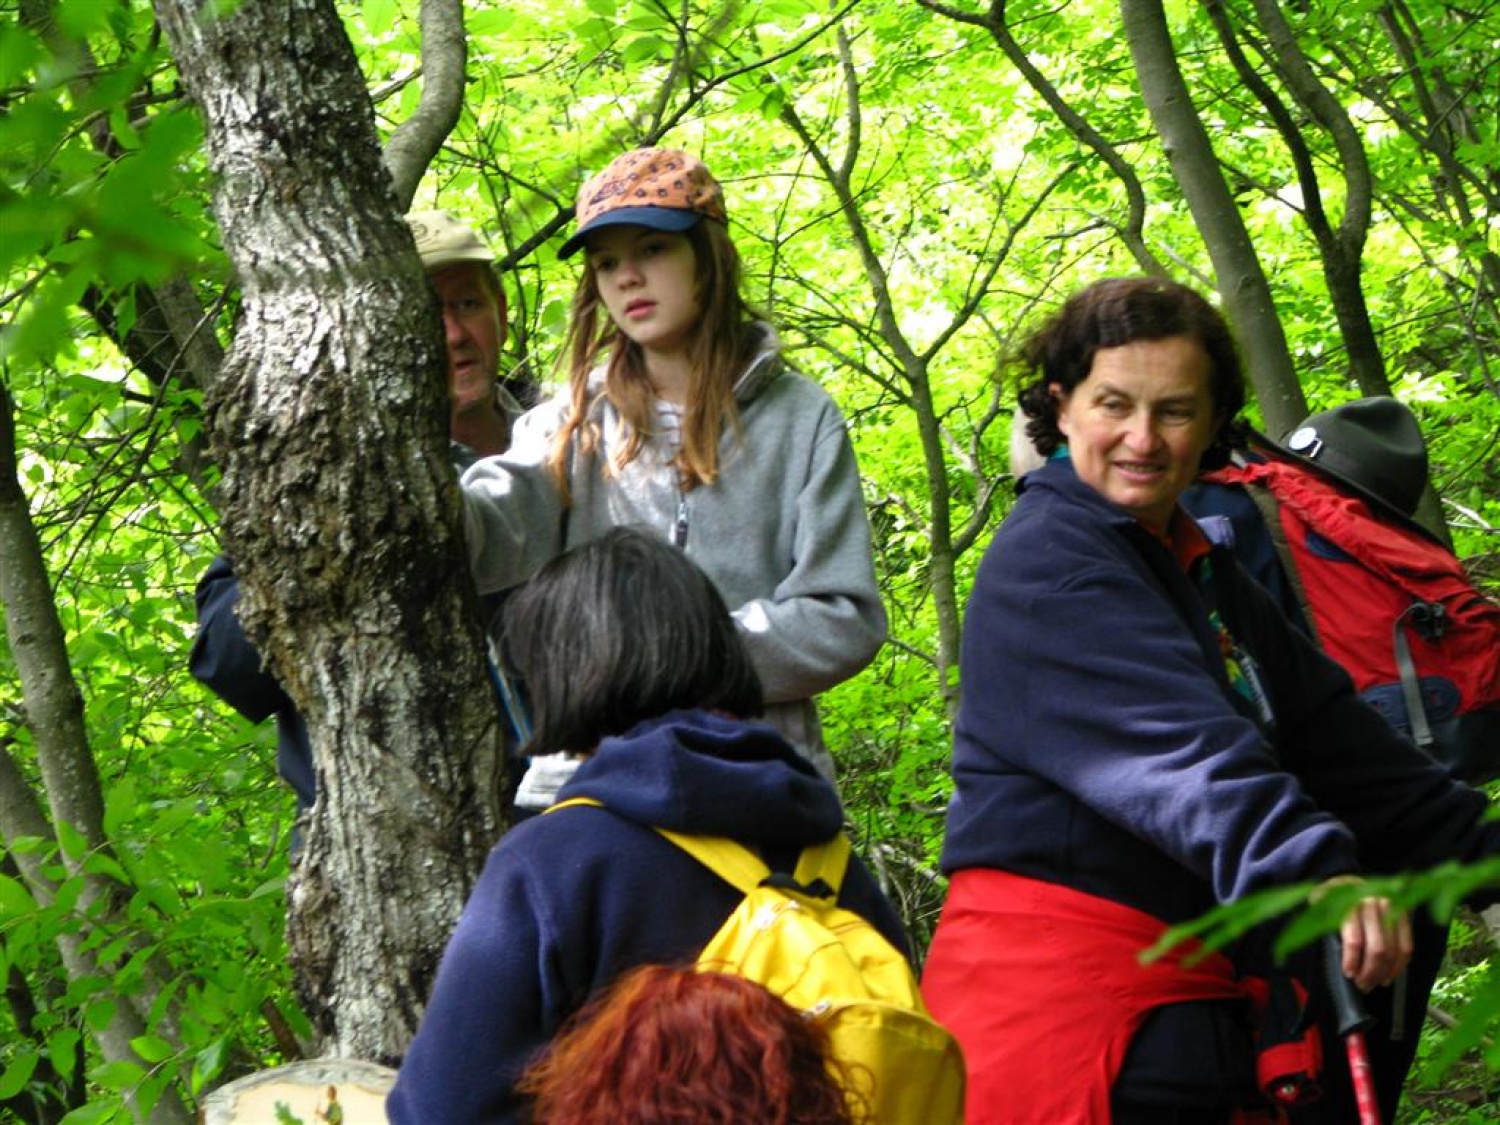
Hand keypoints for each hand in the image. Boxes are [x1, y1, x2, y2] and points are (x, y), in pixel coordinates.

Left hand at [1315, 876, 1413, 991]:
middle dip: (1370, 972)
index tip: (1349, 974)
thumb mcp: (1320, 907)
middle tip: (1362, 985)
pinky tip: (1389, 974)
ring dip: (1385, 972)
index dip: (1352, 960)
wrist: (1345, 877)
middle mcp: (1373, 903)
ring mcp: (1392, 907)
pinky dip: (1400, 965)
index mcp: (1348, 901)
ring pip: (1395, 950)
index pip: (1354, 939)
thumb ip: (1328, 929)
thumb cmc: (1330, 897)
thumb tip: (1342, 963)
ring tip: (1374, 983)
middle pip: (1378, 948)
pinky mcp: (1404, 913)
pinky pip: (1407, 945)